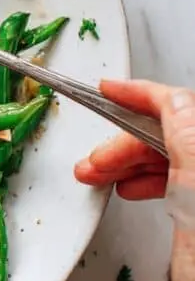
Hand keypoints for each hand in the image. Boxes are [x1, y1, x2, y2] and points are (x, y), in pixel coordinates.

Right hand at [75, 80, 194, 280]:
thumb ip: (188, 142)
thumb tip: (171, 102)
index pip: (183, 107)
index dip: (142, 94)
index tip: (109, 90)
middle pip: (180, 131)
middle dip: (129, 141)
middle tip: (93, 164)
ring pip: (180, 156)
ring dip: (138, 161)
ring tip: (106, 180)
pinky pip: (185, 179)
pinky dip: (158, 179)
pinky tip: (140, 191)